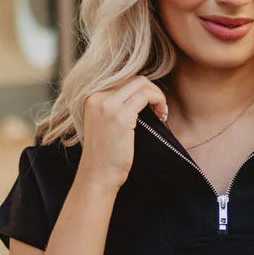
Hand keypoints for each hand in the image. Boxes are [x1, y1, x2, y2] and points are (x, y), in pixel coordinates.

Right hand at [78, 75, 167, 190]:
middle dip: (151, 90)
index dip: (142, 90)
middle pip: (133, 78)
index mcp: (92, 97)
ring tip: (161, 112)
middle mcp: (97, 97)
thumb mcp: (105, 123)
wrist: (97, 176)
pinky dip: (159, 101)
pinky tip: (161, 116)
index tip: (150, 106)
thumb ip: (117, 106)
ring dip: (157, 95)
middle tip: (159, 108)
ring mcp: (108, 105)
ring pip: (141, 84)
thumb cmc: (106, 155)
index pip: (123, 79)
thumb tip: (142, 93)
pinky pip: (146, 96)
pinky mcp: (120, 116)